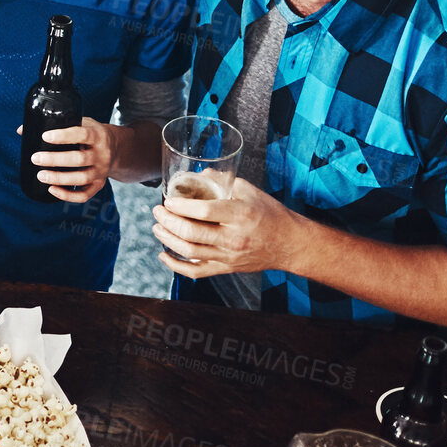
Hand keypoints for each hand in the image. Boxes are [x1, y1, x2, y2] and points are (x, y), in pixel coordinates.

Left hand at [18, 118, 115, 203]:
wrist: (118, 148)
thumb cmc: (92, 133)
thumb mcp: (81, 122)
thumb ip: (57, 125)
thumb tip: (21, 130)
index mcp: (97, 135)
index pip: (82, 134)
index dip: (63, 136)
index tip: (45, 137)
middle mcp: (102, 154)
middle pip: (79, 159)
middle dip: (55, 160)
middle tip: (35, 158)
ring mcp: (101, 171)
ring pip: (81, 178)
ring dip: (59, 179)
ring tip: (40, 175)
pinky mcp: (99, 184)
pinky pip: (85, 195)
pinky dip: (68, 195)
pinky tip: (52, 190)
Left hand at [152, 177, 301, 277]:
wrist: (290, 244)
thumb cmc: (270, 214)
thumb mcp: (249, 191)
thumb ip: (222, 182)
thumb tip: (198, 175)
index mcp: (239, 214)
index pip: (203, 211)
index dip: (180, 206)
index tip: (168, 200)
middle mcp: (233, 237)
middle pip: (191, 232)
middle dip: (168, 221)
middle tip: (157, 210)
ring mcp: (228, 256)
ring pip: (190, 252)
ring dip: (168, 239)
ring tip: (157, 227)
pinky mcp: (226, 268)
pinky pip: (196, 272)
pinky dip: (176, 266)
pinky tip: (163, 256)